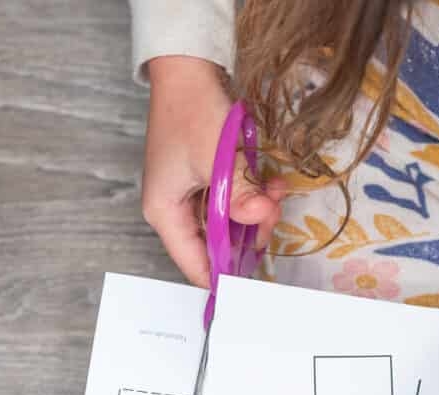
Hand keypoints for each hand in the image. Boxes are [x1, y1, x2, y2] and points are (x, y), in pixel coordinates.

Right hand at [142, 56, 285, 286]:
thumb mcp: (218, 158)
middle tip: (272, 214)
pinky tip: (271, 185)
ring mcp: (192, 198)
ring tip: (273, 194)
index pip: (195, 265)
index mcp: (165, 213)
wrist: (189, 70)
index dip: (225, 276)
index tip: (255, 281)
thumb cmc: (192, 112)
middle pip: (217, 246)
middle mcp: (175, 211)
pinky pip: (235, 205)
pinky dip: (254, 199)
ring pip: (231, 226)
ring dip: (257, 215)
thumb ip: (240, 196)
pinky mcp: (208, 184)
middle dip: (250, 235)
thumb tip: (261, 219)